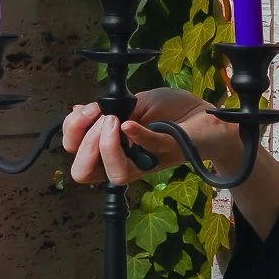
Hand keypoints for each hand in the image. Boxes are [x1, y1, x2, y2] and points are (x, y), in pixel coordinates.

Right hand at [61, 87, 238, 187]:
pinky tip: (129, 124)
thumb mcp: (134, 103)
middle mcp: (125, 160)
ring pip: (113, 174)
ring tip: (116, 122)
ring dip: (106, 145)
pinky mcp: (168, 153)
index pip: (76, 153)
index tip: (86, 110)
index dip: (72, 132)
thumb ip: (108, 110)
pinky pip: (147, 151)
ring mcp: (146, 161)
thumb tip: (77, 111)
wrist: (207, 113)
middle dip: (85, 143)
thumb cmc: (172, 110)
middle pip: (84, 172)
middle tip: (103, 119)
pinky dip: (136, 136)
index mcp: (112, 148)